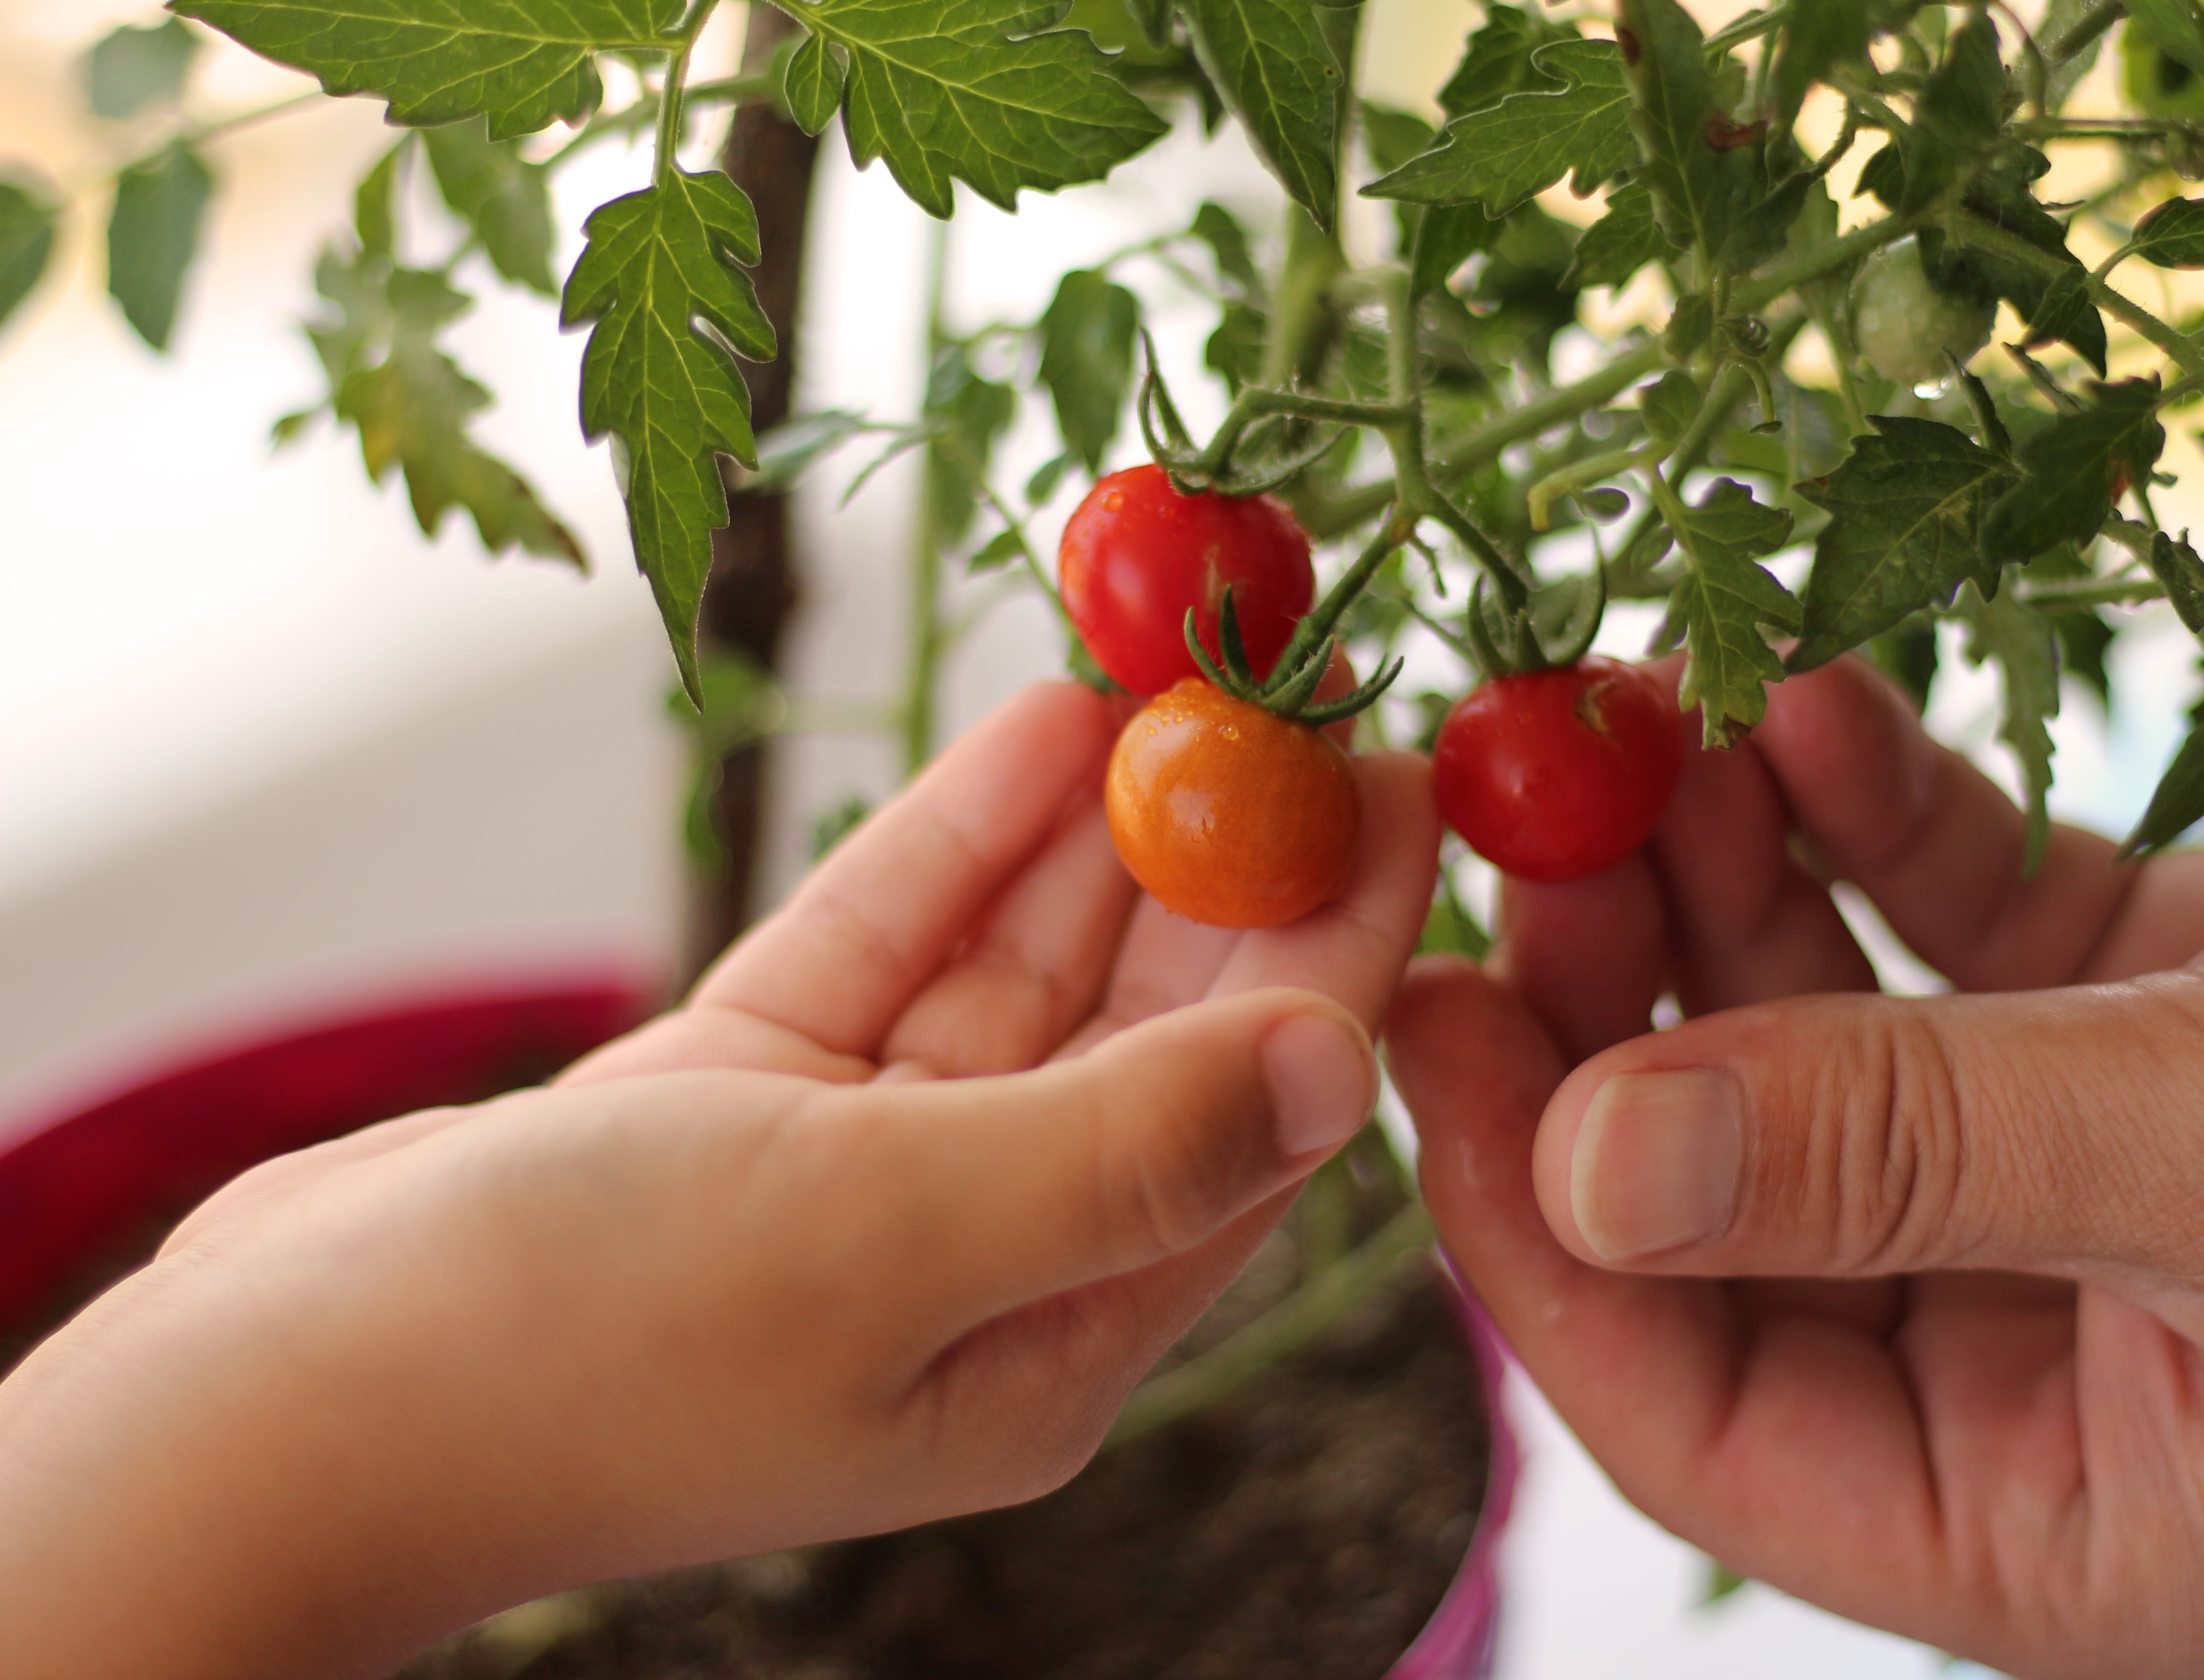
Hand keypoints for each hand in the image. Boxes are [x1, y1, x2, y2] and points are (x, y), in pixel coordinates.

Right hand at [0, 682, 1438, 1679]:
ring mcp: (856, 1173)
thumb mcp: (887, 1242)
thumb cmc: (583, 1351)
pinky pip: (889, 949)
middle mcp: (975, 1255)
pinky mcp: (743, 1104)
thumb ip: (1120, 1149)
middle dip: (1229, 861)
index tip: (1410, 785)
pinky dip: (957, 844)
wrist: (282, 1399)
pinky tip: (1043, 724)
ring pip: (1019, 968)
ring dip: (1101, 826)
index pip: (1250, 1115)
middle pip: (1147, 1027)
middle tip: (1312, 687)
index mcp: (1046, 1336)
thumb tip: (1338, 1064)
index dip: (1338, 945)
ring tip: (1190, 667)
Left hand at [1387, 654, 2203, 1679]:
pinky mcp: (2144, 1019)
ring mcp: (2084, 1178)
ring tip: (1632, 731)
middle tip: (1511, 823)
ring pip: (1820, 1034)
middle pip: (1734, 1195)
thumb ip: (1901, 1158)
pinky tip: (1807, 707)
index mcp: (2059, 1511)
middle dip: (1616, 1006)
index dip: (1529, 1231)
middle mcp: (2047, 1359)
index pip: (1696, 1412)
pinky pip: (1950, 924)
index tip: (1414, 1026)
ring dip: (1720, 879)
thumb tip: (1585, 1169)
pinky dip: (1877, 812)